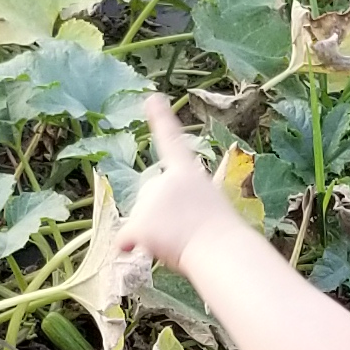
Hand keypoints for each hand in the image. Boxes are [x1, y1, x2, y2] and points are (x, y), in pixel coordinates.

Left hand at [120, 94, 244, 276]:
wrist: (221, 251)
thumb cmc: (226, 239)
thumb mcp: (210, 208)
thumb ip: (184, 205)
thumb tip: (156, 224)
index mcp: (187, 173)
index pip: (171, 141)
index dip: (161, 118)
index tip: (152, 98)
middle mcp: (163, 180)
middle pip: (150, 200)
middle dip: (161, 216)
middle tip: (188, 232)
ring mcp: (148, 201)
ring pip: (140, 222)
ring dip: (154, 236)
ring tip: (181, 243)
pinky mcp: (136, 223)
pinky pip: (123, 241)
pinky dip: (130, 248)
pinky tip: (146, 251)